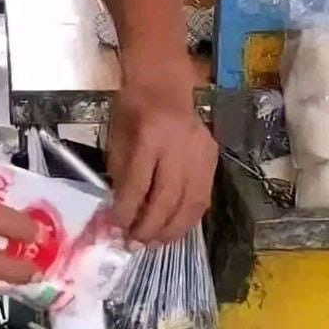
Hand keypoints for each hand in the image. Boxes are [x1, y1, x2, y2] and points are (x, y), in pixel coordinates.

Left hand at [107, 83, 217, 243]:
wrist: (164, 84)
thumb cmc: (133, 112)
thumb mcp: (118, 141)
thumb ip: (122, 178)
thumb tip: (123, 215)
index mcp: (150, 136)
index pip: (139, 183)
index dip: (127, 211)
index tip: (116, 228)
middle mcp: (180, 145)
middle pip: (168, 197)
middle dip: (151, 227)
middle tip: (136, 244)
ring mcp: (201, 152)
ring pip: (191, 202)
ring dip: (173, 229)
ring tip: (156, 244)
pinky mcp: (212, 158)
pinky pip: (203, 196)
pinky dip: (189, 218)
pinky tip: (175, 229)